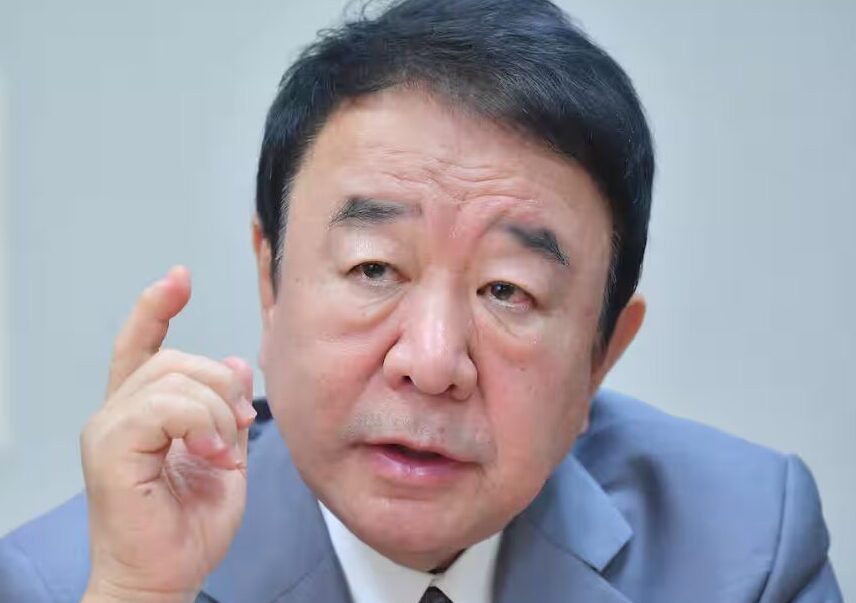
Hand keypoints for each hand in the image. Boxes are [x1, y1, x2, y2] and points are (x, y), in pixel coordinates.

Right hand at [80, 266, 256, 602]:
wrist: (165, 579)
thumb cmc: (188, 529)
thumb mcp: (225, 456)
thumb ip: (227, 410)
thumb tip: (236, 363)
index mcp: (140, 414)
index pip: (142, 346)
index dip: (157, 308)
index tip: (178, 278)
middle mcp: (117, 414)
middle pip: (174, 359)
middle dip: (221, 385)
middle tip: (242, 424)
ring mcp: (108, 429)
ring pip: (173, 378)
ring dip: (215, 410)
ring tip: (224, 450)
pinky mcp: (110, 449)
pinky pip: (165, 407)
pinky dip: (201, 424)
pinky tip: (212, 454)